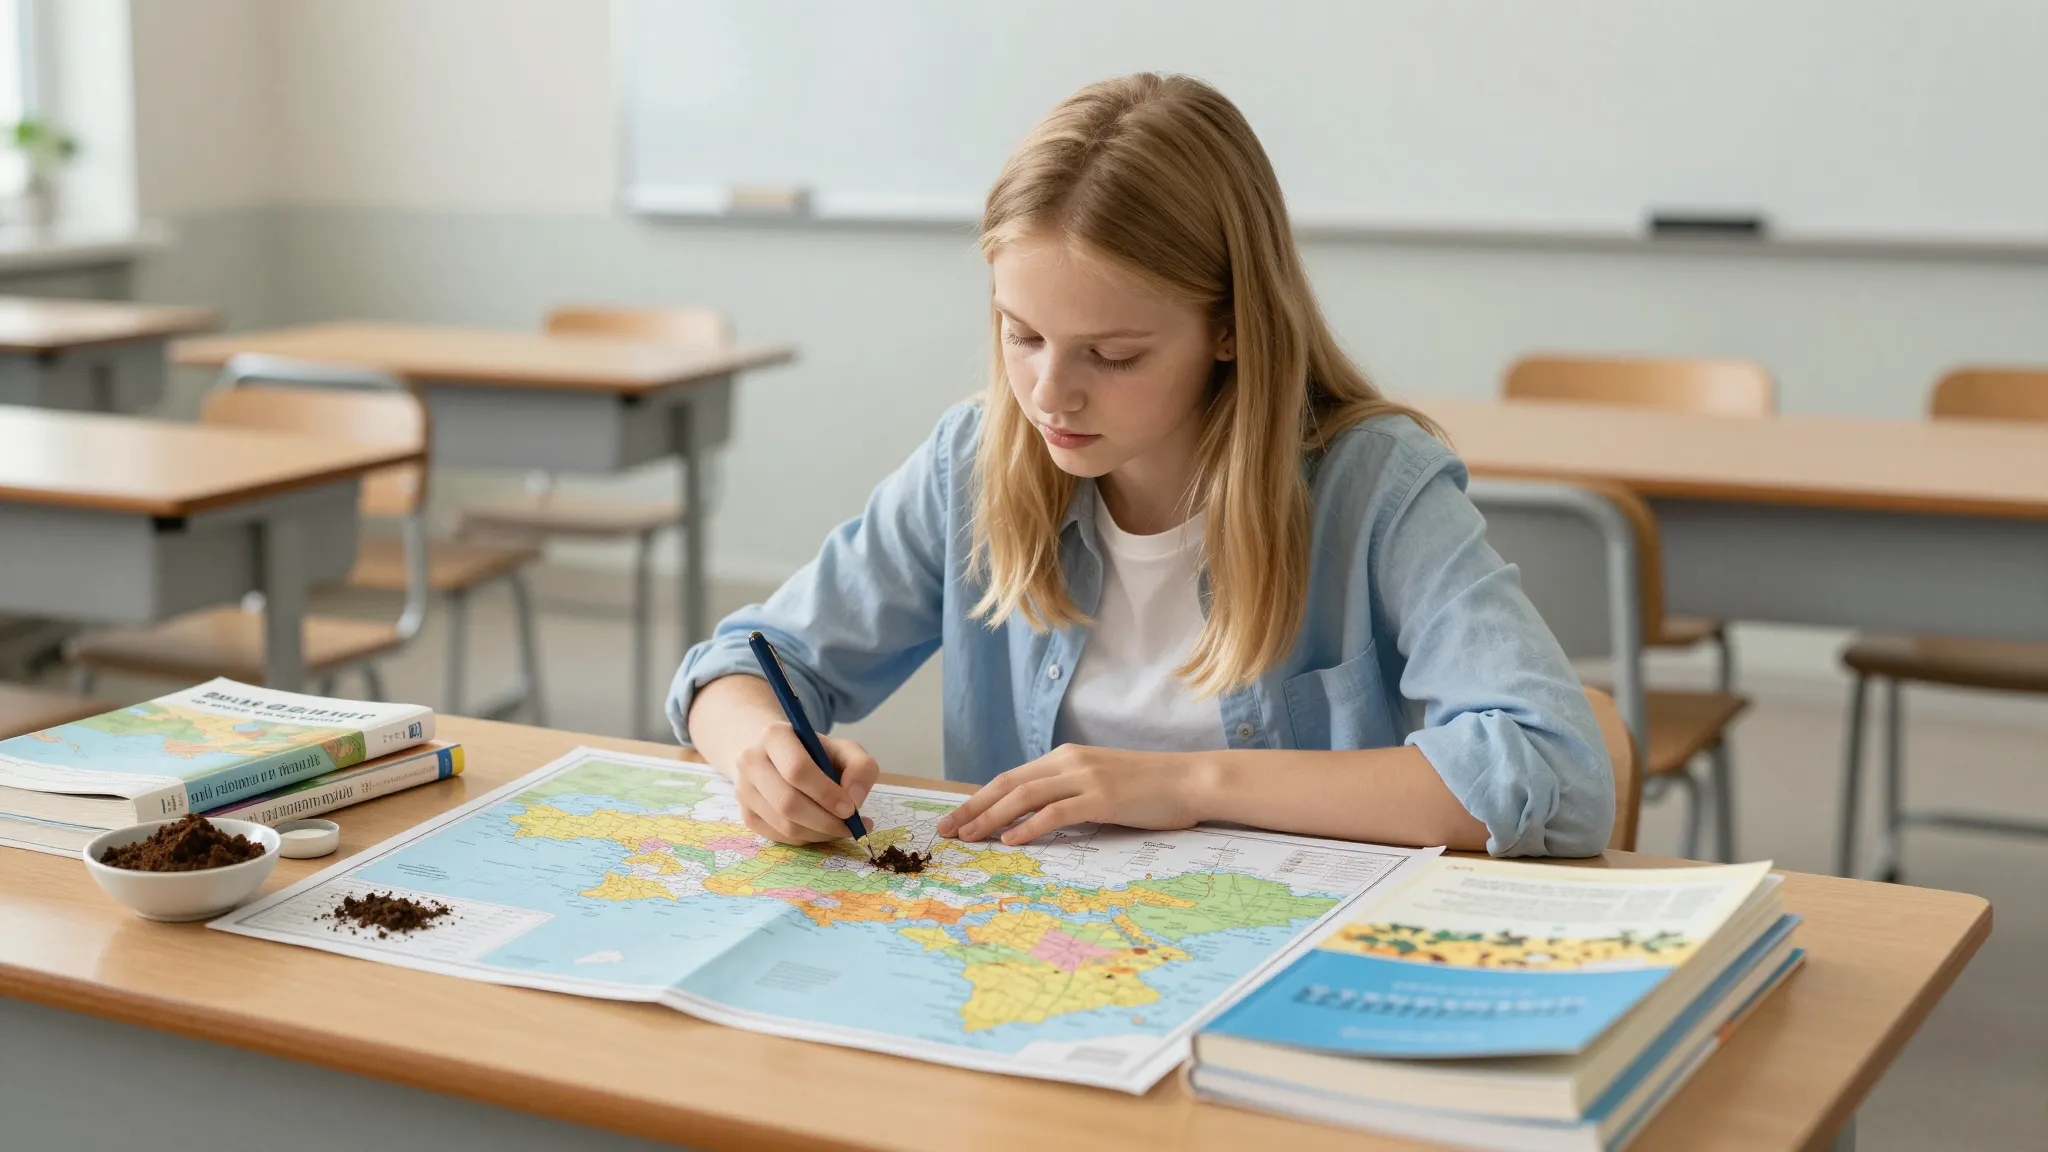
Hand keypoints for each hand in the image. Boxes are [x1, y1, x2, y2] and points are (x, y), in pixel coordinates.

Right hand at [729, 722, 879, 844]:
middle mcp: (751, 762)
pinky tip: (821, 829)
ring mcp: (744, 790)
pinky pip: (780, 837)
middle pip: (788, 803)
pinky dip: (807, 838)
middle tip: (850, 827)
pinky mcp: (747, 815)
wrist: (779, 758)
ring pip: (784, 826)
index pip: (797, 770)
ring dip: (819, 833)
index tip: (850, 808)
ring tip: (841, 828)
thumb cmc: (816, 754)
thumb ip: (861, 767)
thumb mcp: (845, 750)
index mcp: (774, 736)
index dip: (826, 794)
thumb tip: (854, 799)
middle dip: (825, 821)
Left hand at [936, 744, 1209, 845]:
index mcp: (1065, 758)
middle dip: (972, 808)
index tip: (955, 819)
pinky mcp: (1102, 797)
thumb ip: (1069, 795)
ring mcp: (1085, 778)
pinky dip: (1029, 826)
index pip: (1010, 778)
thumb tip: (1038, 819)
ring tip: (968, 836)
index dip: (978, 798)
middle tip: (946, 831)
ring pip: (1025, 796)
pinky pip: (1056, 812)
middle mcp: (1069, 762)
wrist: (1190, 780)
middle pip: (1008, 784)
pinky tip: (1011, 840)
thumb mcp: (1101, 784)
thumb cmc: (1148, 789)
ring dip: (991, 817)